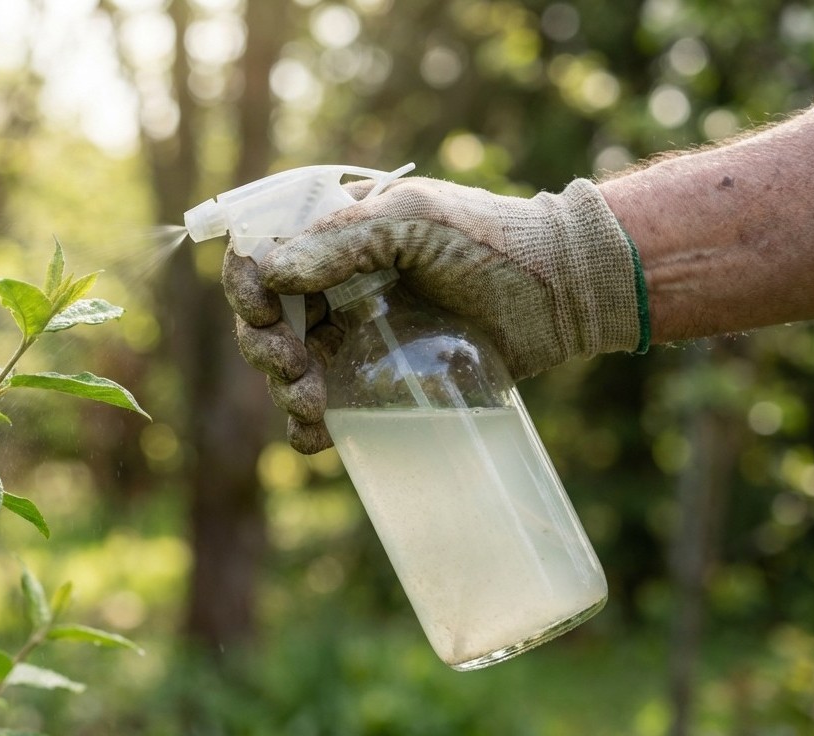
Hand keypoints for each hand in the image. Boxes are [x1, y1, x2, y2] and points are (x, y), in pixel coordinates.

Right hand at [223, 176, 647, 453]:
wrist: (565, 290)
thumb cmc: (493, 240)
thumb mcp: (416, 221)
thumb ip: (345, 239)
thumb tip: (272, 273)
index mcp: (334, 235)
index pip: (261, 256)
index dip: (247, 286)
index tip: (265, 313)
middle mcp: (336, 284)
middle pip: (268, 319)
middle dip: (264, 347)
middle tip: (291, 368)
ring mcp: (356, 334)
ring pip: (290, 366)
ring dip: (282, 389)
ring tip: (308, 404)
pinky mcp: (381, 378)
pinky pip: (329, 407)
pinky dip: (309, 427)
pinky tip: (314, 437)